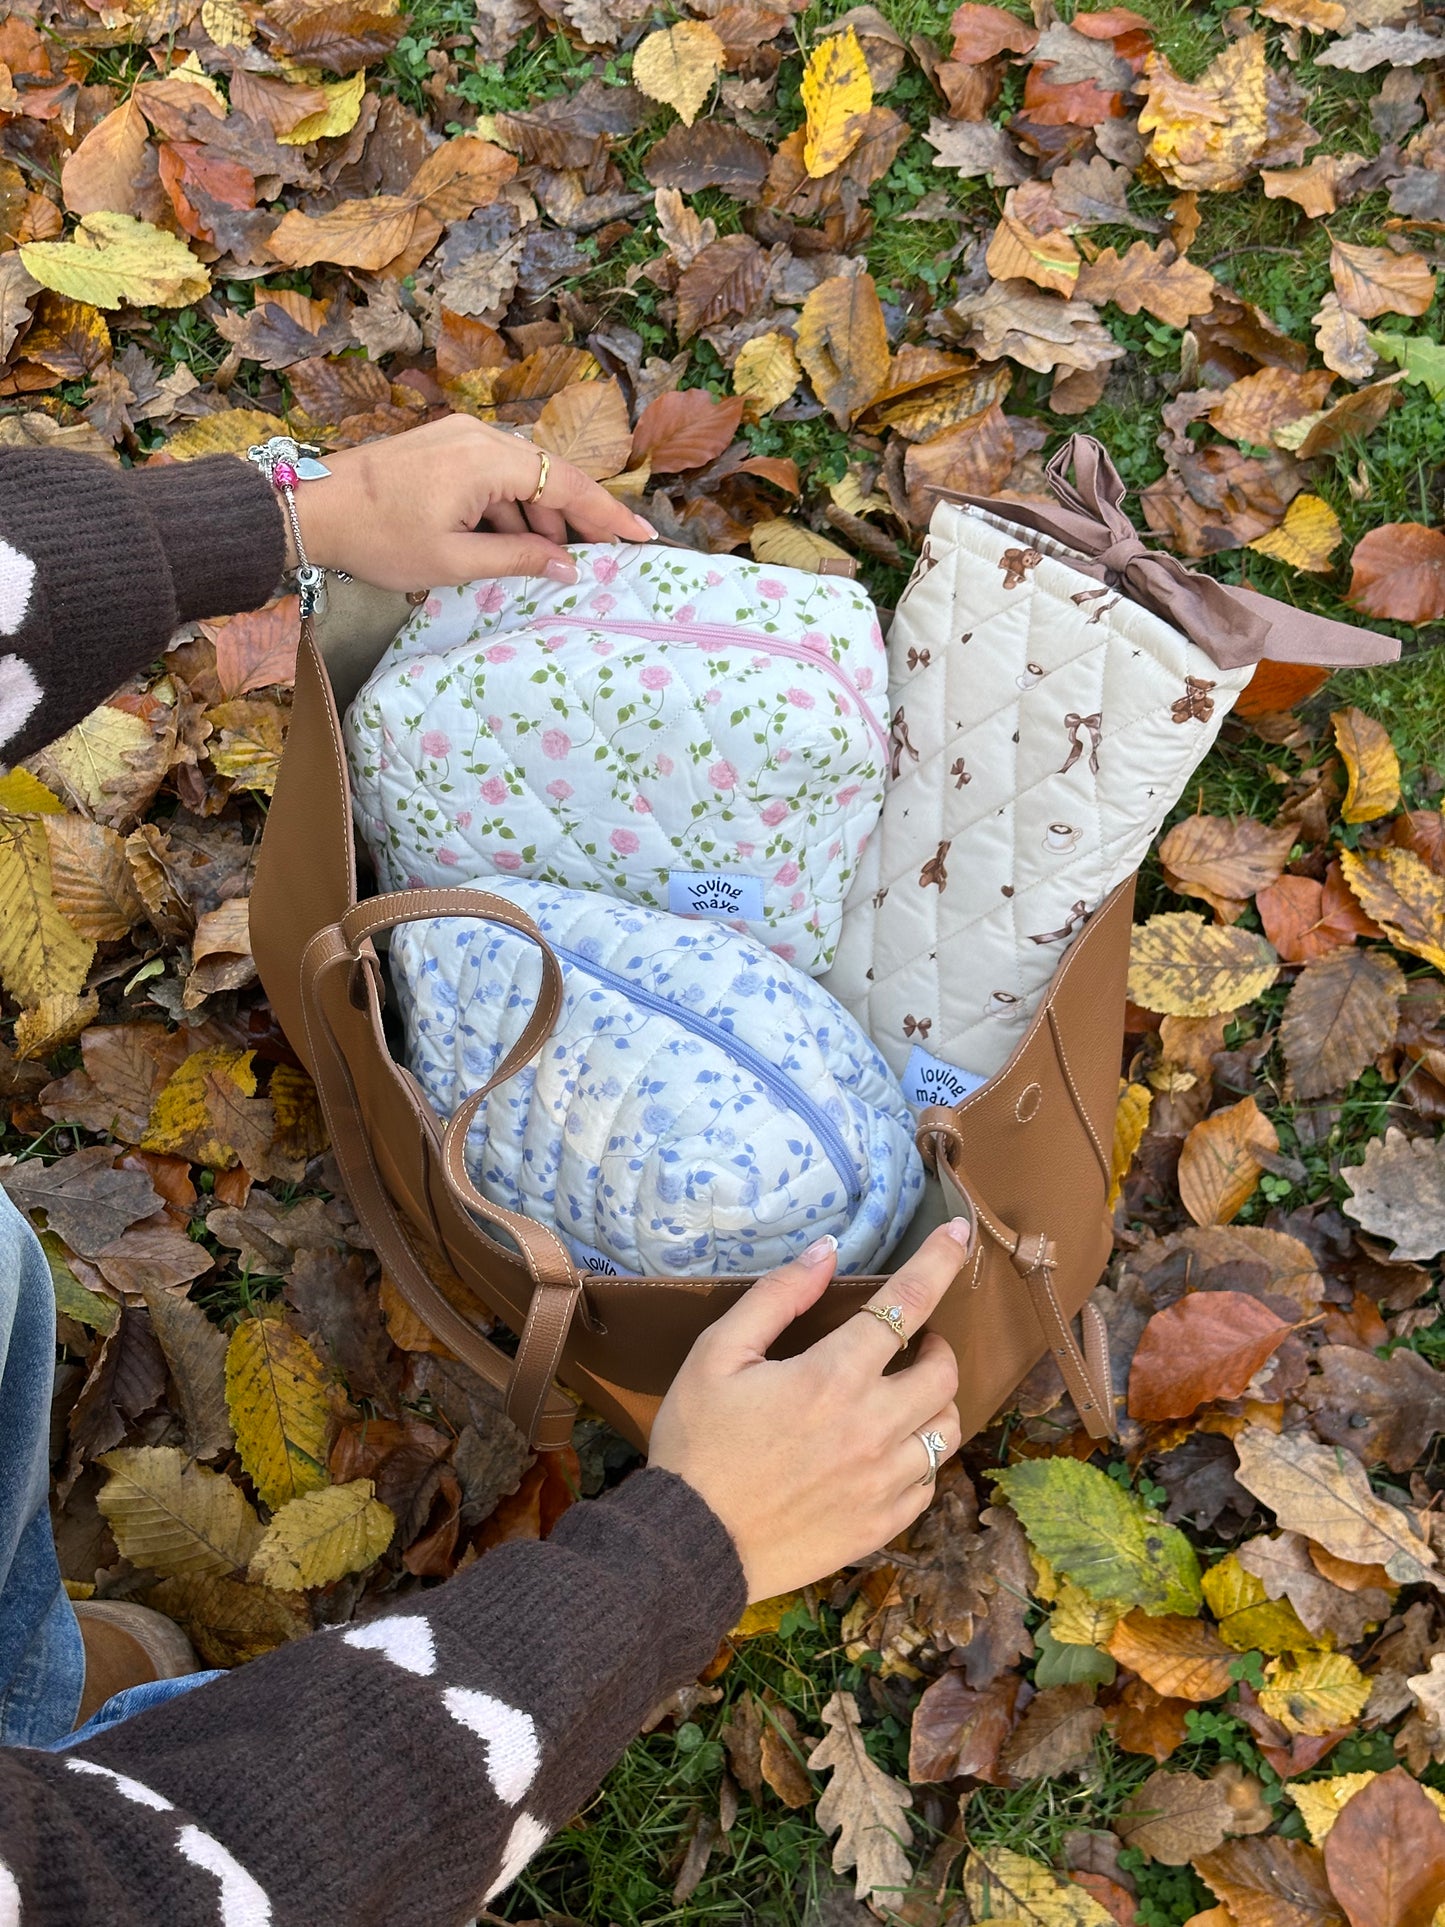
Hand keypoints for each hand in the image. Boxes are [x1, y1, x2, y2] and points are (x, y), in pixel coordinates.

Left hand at [288, 414, 653, 589]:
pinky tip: (511, 542)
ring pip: (523, 476)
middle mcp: (480, 436)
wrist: (312, 509)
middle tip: (601, 558)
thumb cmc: (377, 538)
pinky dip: (512, 508)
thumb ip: (518, 559)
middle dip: (576, 520)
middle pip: (551, 476)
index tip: (641, 537)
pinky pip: (495, 474)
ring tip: (547, 561)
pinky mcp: (445, 446)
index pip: (568, 485)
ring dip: (539, 518)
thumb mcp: (453, 560)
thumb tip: (568, 567)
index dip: (608, 514)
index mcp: (487, 460)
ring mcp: (461, 437)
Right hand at [648, 1220, 969, 1602]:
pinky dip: (920, 1455)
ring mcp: (882, 1482)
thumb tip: (827, 1250)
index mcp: (833, 1377)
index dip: (940, 1261)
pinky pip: (929, 1481)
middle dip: (936, 1345)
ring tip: (904, 1395)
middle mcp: (872, 1427)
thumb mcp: (717, 1355)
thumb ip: (777, 1296)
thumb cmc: (697, 1444)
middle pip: (944, 1372)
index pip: (908, 1303)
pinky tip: (889, 1450)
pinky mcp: (881, 1525)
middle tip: (911, 1343)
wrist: (692, 1545)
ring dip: (935, 1401)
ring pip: (946, 1428)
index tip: (962, 1234)